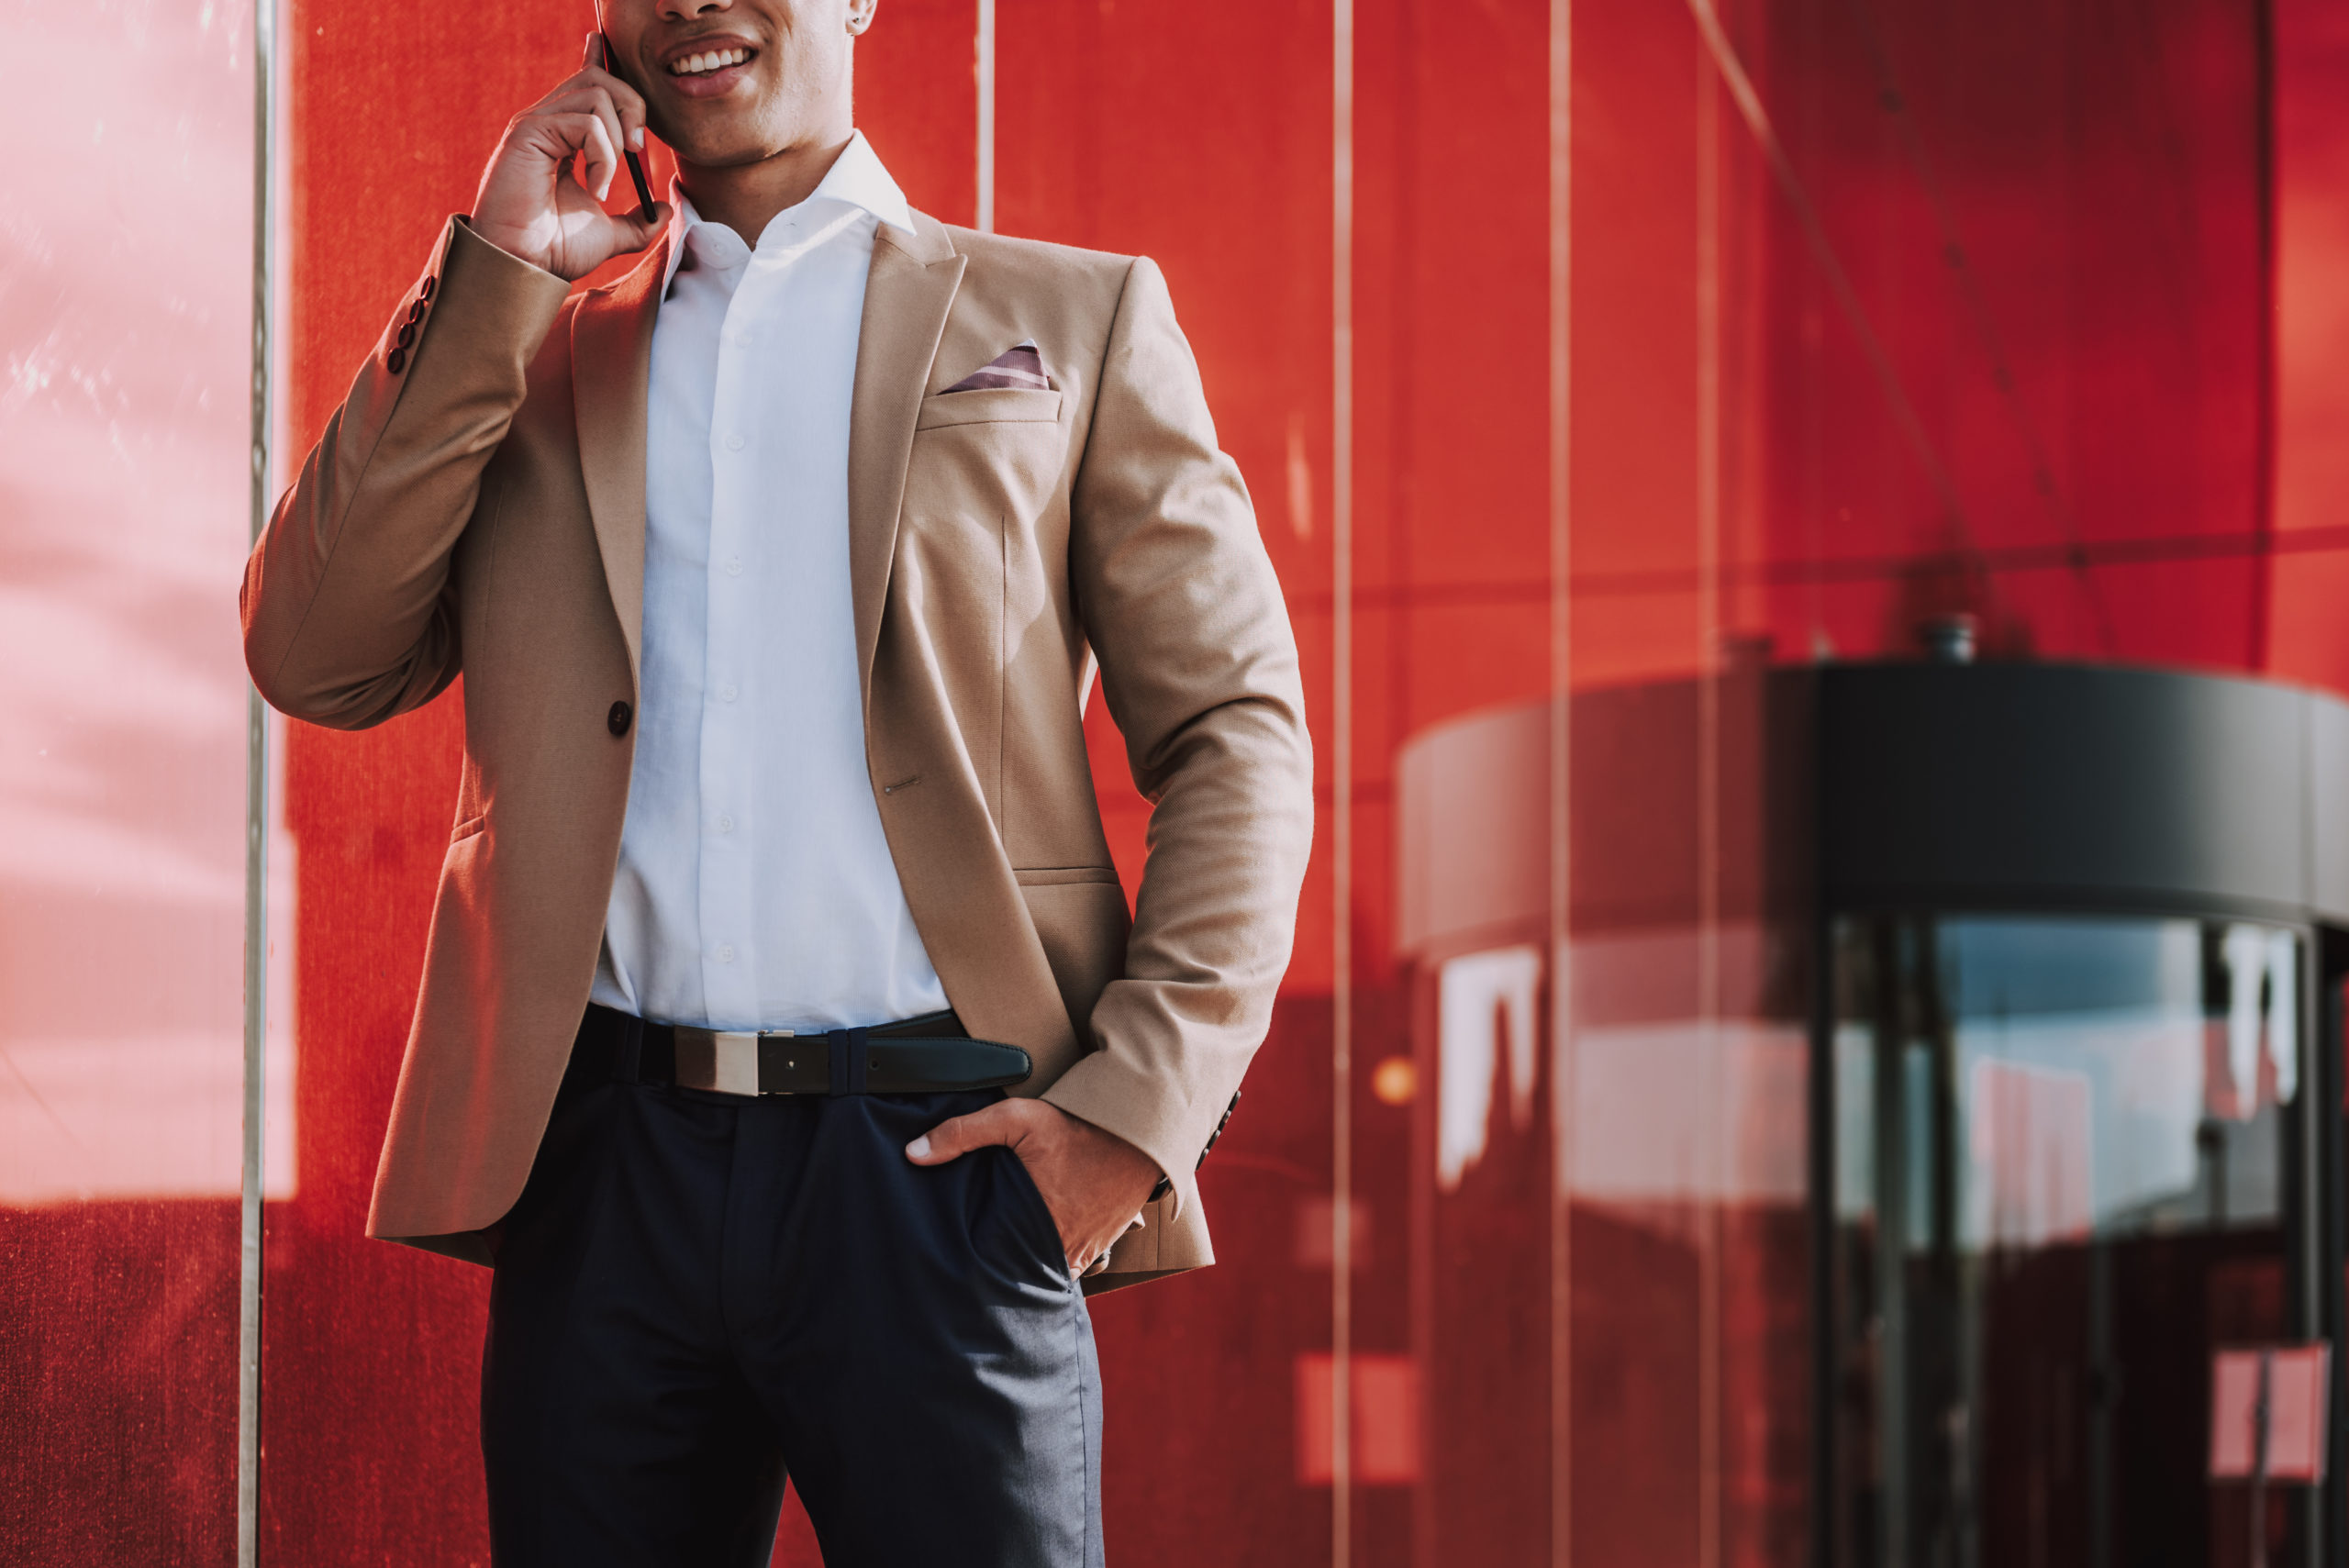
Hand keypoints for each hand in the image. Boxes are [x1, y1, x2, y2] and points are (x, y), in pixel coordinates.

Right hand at [470, 34, 671, 279]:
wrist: (525, 266)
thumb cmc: (555, 250)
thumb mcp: (609, 234)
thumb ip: (637, 222)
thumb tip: (664, 213)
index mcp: (560, 137)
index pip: (582, 83)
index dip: (596, 60)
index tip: (601, 42)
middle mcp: (546, 122)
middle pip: (599, 78)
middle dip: (632, 105)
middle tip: (637, 150)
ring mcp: (536, 124)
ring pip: (596, 93)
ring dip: (617, 141)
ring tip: (605, 183)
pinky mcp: (530, 132)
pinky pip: (587, 122)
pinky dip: (603, 157)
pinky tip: (593, 189)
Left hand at [907, 1099, 1161, 1277]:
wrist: (1140, 1130)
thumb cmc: (1079, 1126)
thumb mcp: (1016, 1117)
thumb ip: (963, 1133)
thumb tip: (913, 1154)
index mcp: (1035, 1224)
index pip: (994, 1264)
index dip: (974, 1266)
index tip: (955, 1262)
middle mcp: (1061, 1247)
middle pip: (1018, 1274)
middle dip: (998, 1272)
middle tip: (972, 1267)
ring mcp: (1086, 1250)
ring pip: (1045, 1273)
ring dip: (1026, 1268)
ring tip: (1001, 1261)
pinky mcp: (1101, 1244)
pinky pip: (1072, 1267)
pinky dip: (1053, 1262)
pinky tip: (1034, 1250)